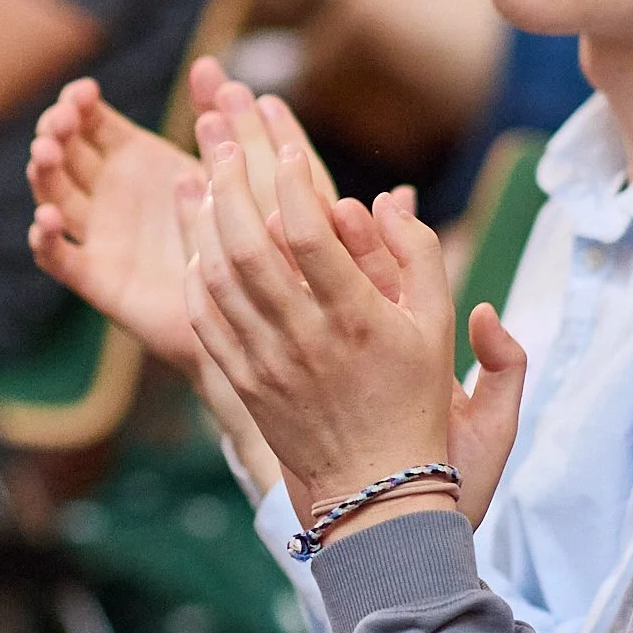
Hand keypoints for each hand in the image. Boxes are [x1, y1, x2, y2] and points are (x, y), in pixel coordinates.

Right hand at [30, 69, 358, 368]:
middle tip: (61, 123)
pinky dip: (45, 238)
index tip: (84, 93)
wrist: (254, 305)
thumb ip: (219, 116)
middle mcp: (110, 193)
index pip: (88, 122)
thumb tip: (207, 63)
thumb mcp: (235, 169)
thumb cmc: (250, 231)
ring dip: (43, 173)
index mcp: (135, 160)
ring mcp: (100, 234)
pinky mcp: (99, 277)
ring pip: (54, 197)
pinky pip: (59, 258)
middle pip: (63, 153)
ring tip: (47, 154)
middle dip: (54, 132)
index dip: (78, 105)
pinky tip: (49, 218)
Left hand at [186, 141, 525, 527]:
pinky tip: (198, 246)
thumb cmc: (414, 399)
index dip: (291, 181)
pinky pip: (206, 319)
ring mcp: (267, 363)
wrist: (376, 487)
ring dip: (202, 223)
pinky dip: (195, 275)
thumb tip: (387, 200)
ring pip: (216, 279)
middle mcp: (305, 338)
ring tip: (203, 181)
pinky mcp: (244, 383)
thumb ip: (418, 256)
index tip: (286, 151)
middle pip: (247, 246)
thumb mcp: (437, 326)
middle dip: (231, 186)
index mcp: (357, 318)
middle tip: (226, 146)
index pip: (308, 233)